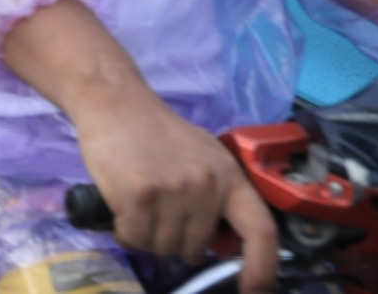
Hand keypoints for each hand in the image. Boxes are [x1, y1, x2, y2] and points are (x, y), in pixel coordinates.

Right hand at [73, 97, 277, 292]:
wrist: (116, 102)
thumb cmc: (158, 133)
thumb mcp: (202, 158)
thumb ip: (216, 197)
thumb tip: (219, 246)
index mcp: (229, 176)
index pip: (261, 231)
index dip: (262, 268)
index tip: (252, 289)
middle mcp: (206, 185)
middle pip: (196, 247)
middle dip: (176, 242)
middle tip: (159, 217)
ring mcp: (173, 190)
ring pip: (163, 246)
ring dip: (147, 237)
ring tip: (139, 207)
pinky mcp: (140, 195)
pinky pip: (135, 238)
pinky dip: (125, 232)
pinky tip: (122, 210)